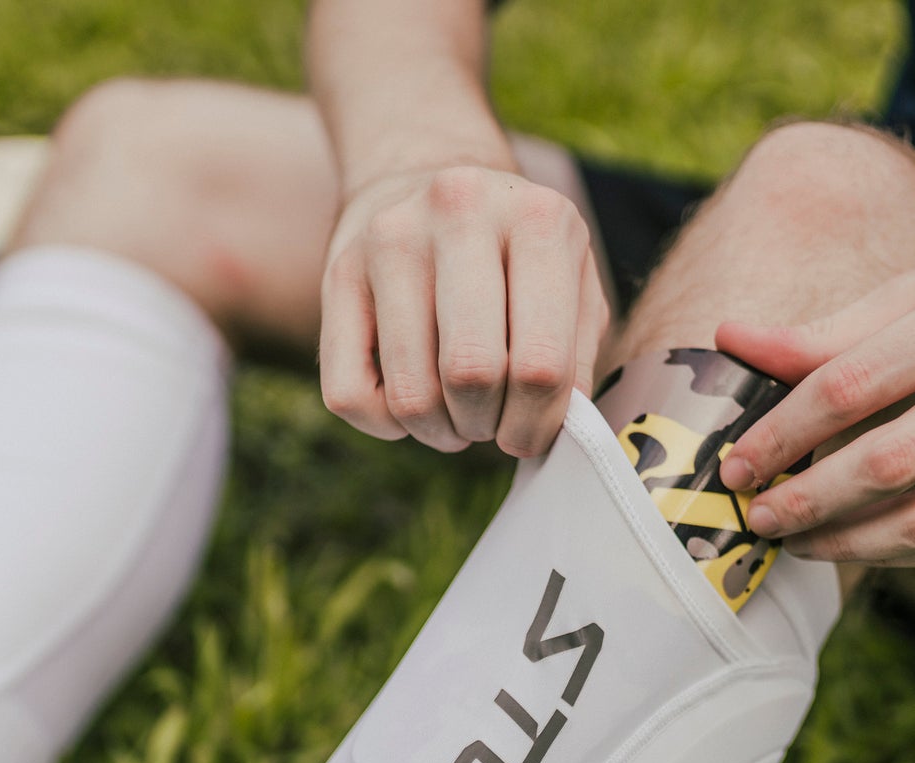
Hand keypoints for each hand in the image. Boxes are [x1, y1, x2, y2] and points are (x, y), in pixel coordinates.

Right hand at [320, 164, 607, 457]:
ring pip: (410, 395)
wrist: (425, 173)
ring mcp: (389, 238)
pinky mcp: (337, 271)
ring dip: (438, 431)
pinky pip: (349, 393)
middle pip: (471, 375)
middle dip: (486, 426)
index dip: (537, 424)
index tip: (530, 437)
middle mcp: (460, 212)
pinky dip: (383, 424)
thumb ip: (577, 355)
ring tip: (455, 417)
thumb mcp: (570, 281)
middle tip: (491, 424)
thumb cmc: (513, 253)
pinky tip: (406, 405)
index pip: (541, 363)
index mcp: (537, 219)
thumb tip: (558, 430)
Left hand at [716, 241, 914, 564]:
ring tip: (794, 540)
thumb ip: (843, 325)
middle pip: (896, 458)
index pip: (863, 379)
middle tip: (755, 515)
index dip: (787, 429)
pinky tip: (855, 545)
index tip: (737, 461)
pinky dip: (902, 550)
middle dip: (810, 497)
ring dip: (849, 540)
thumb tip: (733, 339)